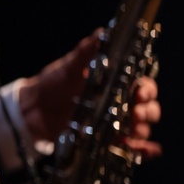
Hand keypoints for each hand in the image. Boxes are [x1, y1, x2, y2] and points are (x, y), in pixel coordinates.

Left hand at [18, 29, 162, 158]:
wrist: (34, 110)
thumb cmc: (53, 83)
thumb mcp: (70, 66)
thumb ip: (87, 51)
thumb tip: (102, 32)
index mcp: (116, 82)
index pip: (144, 83)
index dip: (147, 89)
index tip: (140, 93)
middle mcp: (121, 102)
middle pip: (149, 107)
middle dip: (147, 111)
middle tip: (136, 114)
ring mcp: (116, 123)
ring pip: (142, 127)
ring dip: (143, 130)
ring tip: (132, 132)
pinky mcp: (108, 140)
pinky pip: (132, 147)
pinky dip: (143, 150)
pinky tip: (143, 151)